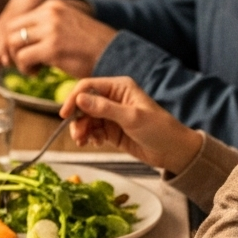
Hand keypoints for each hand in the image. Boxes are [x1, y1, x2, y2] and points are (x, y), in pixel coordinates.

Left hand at [0, 0, 112, 74]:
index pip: (17, 19)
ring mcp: (51, 29)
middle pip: (10, 29)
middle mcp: (50, 13)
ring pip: (13, 43)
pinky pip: (23, 58)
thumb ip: (45, 27)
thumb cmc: (90, 46)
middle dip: (11, 49)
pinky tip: (38, 72)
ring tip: (32, 68)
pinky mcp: (53, 48)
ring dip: (18, 59)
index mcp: (52, 6)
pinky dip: (26, 69)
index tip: (20, 53)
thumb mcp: (65, 26)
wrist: (114, 54)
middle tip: (22, 62)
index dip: (13, 39)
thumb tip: (18, 38)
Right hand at [58, 76, 202, 173]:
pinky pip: (91, 130)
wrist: (173, 151)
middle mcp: (112, 98)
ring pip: (85, 119)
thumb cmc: (159, 129)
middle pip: (83, 104)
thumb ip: (104, 108)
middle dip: (78, 119)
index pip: (88, 87)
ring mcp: (110, 114)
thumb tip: (79, 99)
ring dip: (81, 130)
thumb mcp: (131, 117)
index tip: (65, 115)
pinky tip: (94, 143)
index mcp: (119, 87)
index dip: (74, 99)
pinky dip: (88, 137)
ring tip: (84, 142)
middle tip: (77, 135)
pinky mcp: (110, 129)